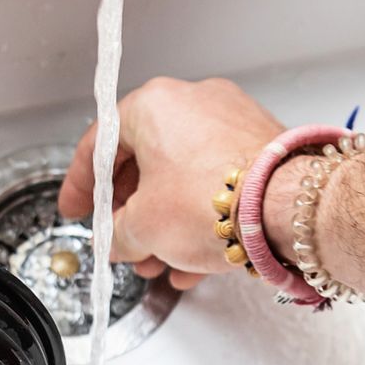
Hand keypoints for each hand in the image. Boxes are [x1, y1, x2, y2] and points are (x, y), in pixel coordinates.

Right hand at [56, 77, 284, 289]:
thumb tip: (117, 239)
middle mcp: (194, 102)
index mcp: (153, 104)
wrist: (286, 211)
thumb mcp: (143, 227)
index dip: (81, 185)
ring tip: (160, 262)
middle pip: (146, 161)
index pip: (100, 145)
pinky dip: (203, 217)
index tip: (78, 208)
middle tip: (123, 242)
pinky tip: (195, 259)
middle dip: (133, 212)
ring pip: (185, 176)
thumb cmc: (215, 202)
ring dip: (167, 222)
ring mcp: (233, 121)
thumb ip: (118, 233)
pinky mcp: (262, 146)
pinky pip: (220, 182)